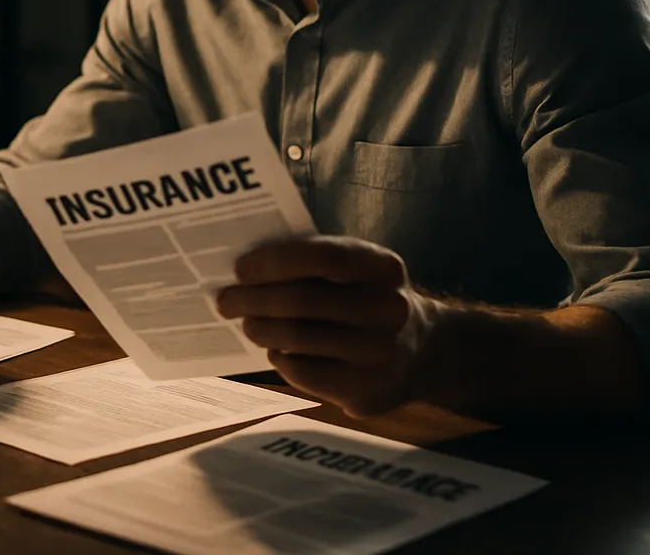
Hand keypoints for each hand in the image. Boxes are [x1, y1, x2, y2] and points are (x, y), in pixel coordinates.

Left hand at [216, 235, 443, 417]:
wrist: (424, 353)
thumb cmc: (368, 299)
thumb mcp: (360, 272)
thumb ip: (315, 264)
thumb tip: (246, 271)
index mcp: (384, 268)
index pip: (323, 257)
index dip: (275, 261)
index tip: (240, 267)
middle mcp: (388, 310)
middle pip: (302, 301)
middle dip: (252, 299)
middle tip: (225, 300)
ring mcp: (379, 354)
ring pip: (297, 338)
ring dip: (260, 328)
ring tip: (246, 323)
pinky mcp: (365, 391)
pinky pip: (304, 371)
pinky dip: (281, 358)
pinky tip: (276, 349)